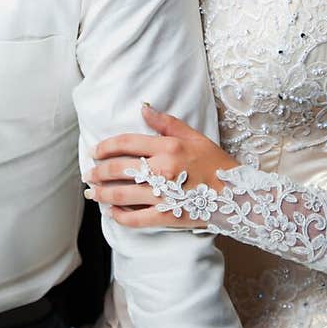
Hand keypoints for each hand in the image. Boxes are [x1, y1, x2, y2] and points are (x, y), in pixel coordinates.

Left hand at [85, 103, 237, 227]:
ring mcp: (163, 195)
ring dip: (102, 194)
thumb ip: (166, 122)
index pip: (126, 143)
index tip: (95, 151)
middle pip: (118, 169)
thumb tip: (143, 108)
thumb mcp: (194, 136)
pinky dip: (120, 217)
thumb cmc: (216, 163)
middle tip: (89, 173)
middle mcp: (162, 170)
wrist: (236, 195)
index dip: (105, 147)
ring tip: (93, 193)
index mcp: (168, 148)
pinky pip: (136, 219)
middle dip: (98, 171)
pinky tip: (112, 213)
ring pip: (122, 195)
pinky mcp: (167, 217)